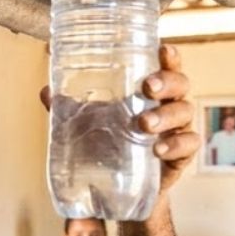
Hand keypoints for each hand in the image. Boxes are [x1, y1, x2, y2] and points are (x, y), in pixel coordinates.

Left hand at [39, 45, 198, 192]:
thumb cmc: (111, 142)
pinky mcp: (182, 156)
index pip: (165, 67)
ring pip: (183, 113)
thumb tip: (46, 92)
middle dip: (166, 82)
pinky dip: (175, 145)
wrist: (122, 187)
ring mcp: (179, 129)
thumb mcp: (90, 122)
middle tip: (147, 87)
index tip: (163, 48)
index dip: (169, 57)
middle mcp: (169, 104)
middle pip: (180, 84)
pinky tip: (158, 149)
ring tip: (144, 123)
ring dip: (165, 116)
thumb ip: (70, 108)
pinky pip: (188, 146)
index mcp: (151, 91)